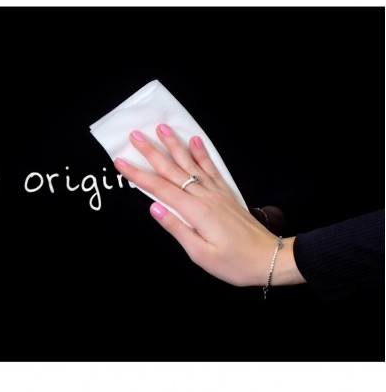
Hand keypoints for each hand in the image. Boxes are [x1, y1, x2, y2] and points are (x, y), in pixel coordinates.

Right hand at [114, 125, 304, 287]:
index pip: (160, 189)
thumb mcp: (201, 254)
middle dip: (151, 152)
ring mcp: (216, 193)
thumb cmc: (234, 263)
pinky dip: (202, 154)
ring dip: (174, 145)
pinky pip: (211, 169)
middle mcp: (205, 196)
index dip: (138, 175)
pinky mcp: (225, 194)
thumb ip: (177, 229)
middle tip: (135, 136)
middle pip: (172, 170)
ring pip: (190, 164)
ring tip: (162, 128)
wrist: (270, 258)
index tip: (121, 162)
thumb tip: (154, 208)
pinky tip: (195, 141)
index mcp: (195, 212)